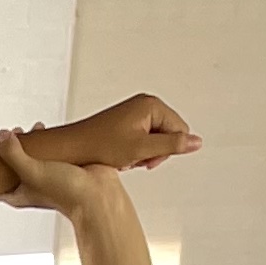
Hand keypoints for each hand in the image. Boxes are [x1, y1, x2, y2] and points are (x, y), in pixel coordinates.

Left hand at [0, 129, 129, 217]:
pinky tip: (54, 132)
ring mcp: (51, 176)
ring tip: (36, 130)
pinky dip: (54, 141)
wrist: (99, 192)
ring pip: (38, 156)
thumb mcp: (30, 171)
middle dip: (15, 147)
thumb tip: (1, 136)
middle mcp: (33, 186)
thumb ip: (13, 154)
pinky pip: (56, 152)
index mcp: (19, 194)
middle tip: (17, 134)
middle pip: (16, 164)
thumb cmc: (65, 192)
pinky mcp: (68, 166)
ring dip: (36, 142)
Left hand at [31, 94, 197, 174]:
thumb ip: (171, 145)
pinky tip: (118, 157)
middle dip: (153, 152)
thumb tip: (197, 142)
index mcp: (151, 105)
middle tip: (133, 160)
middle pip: (168, 134)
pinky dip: (132, 152)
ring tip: (123, 158)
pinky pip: (141, 140)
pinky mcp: (124, 123)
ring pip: (154, 140)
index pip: (180, 130)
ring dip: (142, 154)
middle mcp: (144, 105)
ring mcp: (134, 113)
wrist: (67, 150)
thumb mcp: (140, 149)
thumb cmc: (98, 147)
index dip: (166, 150)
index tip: (145, 159)